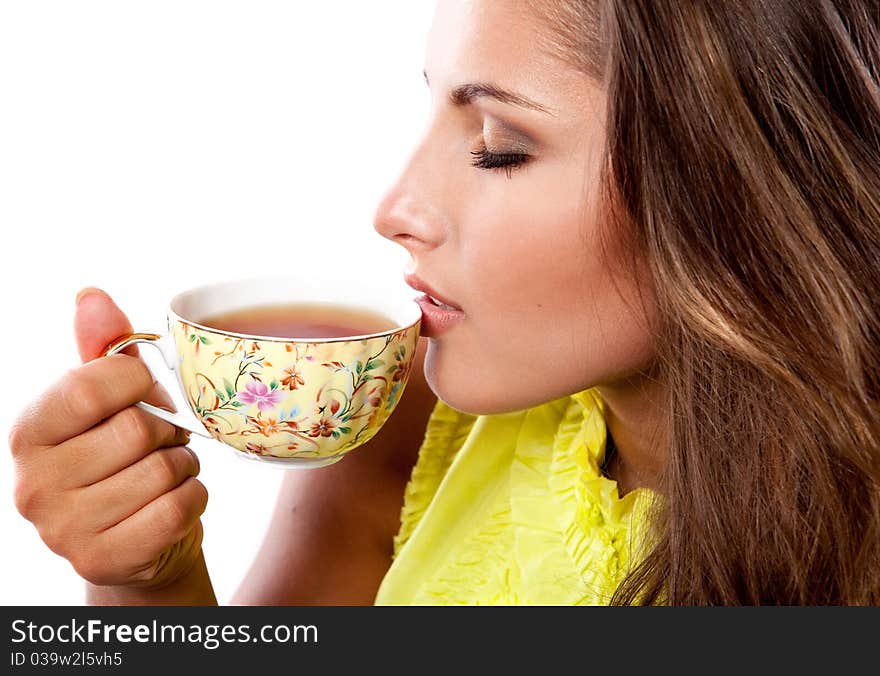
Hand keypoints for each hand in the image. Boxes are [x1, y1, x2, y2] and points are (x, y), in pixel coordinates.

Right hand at [9, 288, 207, 588]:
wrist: (138, 538)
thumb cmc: (125, 456)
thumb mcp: (111, 399)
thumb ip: (103, 348)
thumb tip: (91, 295)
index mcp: (29, 431)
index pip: (91, 386)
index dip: (138, 381)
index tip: (144, 391)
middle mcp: (33, 483)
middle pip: (136, 430)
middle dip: (166, 431)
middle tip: (159, 442)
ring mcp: (62, 530)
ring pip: (162, 471)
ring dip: (182, 466)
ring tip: (165, 471)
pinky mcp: (103, 560)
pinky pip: (178, 509)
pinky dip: (194, 497)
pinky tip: (175, 499)